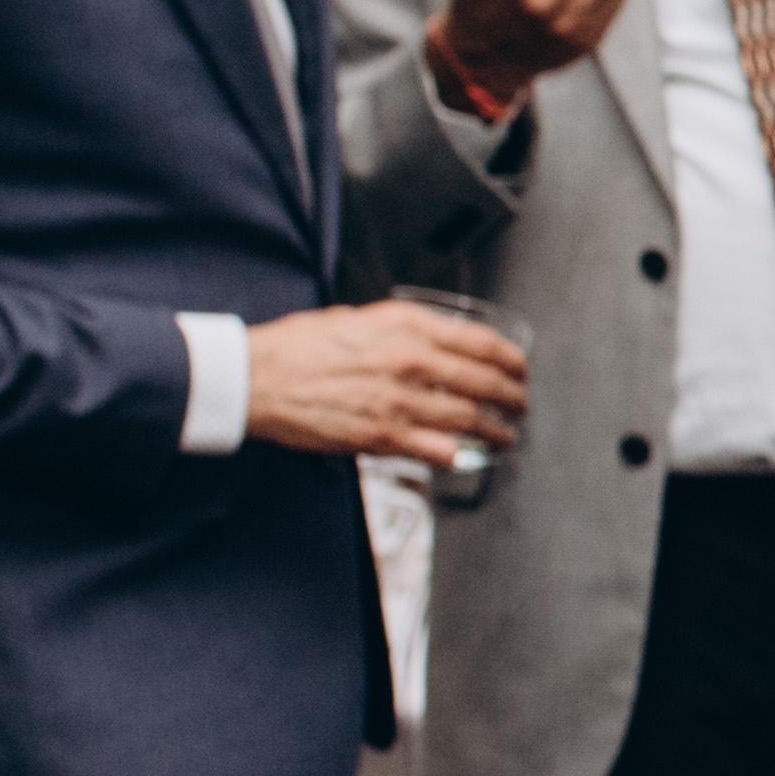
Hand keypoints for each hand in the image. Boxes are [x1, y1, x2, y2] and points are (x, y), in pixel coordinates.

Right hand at [241, 301, 524, 465]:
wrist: (253, 378)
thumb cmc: (296, 348)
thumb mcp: (356, 318)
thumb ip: (398, 329)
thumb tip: (430, 339)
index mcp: (406, 325)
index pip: (481, 342)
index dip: (511, 360)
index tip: (520, 370)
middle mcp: (410, 359)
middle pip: (486, 383)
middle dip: (514, 398)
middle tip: (521, 406)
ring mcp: (400, 400)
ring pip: (471, 420)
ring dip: (497, 432)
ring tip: (506, 437)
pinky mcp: (383, 436)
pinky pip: (440, 451)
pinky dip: (459, 456)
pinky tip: (465, 457)